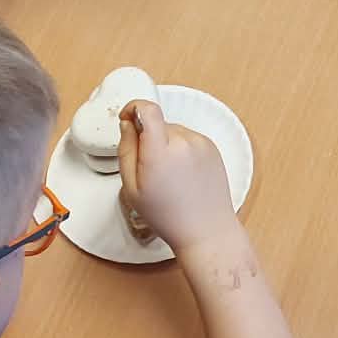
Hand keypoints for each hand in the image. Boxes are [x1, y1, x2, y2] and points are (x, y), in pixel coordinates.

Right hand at [117, 102, 240, 260]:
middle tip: (149, 169)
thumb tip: (128, 123)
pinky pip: (188, 139)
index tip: (128, 118)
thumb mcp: (132, 188)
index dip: (133, 108)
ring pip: (173, 131)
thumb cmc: (167, 215)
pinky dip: (181, 150)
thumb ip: (126, 150)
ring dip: (166, 145)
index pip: (147, 109)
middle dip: (149, 139)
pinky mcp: (211, 147)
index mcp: (161, 151)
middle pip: (157, 123)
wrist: (205, 229)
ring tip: (169, 176)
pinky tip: (183, 175)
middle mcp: (184, 142)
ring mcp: (200, 143)